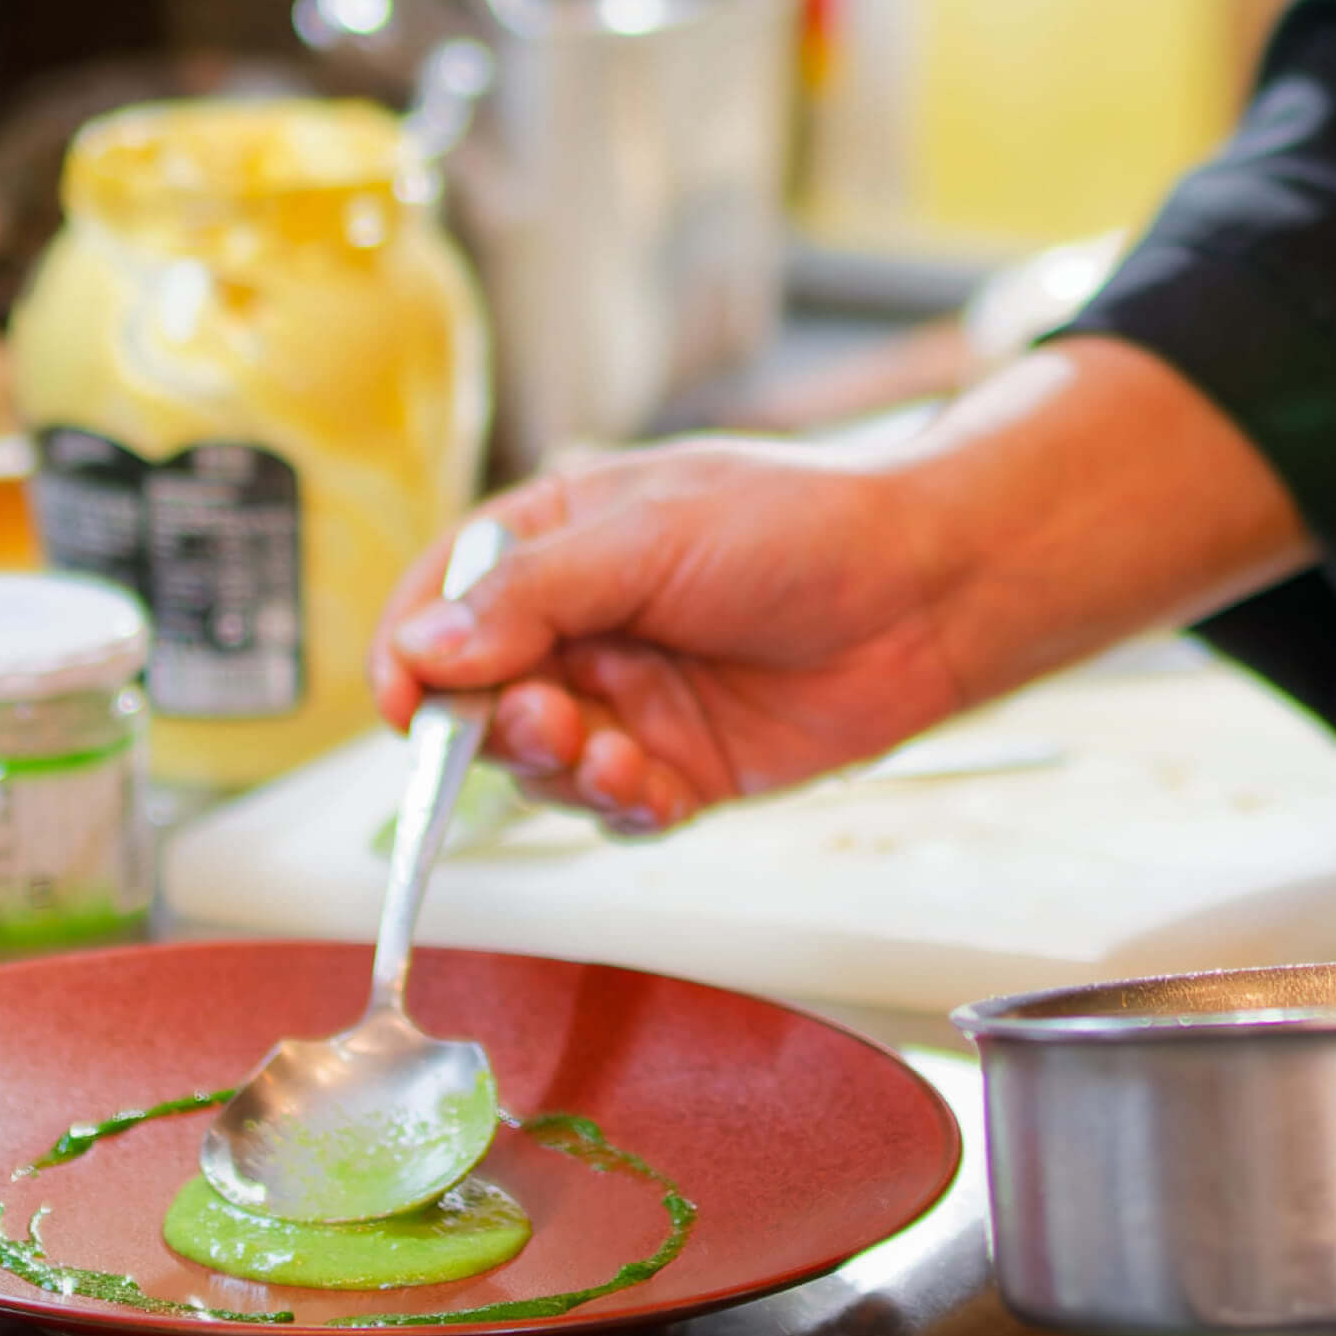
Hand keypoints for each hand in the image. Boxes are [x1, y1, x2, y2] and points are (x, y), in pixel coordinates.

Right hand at [372, 340, 1308, 832]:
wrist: (929, 588)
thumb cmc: (801, 527)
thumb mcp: (652, 535)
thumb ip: (536, 595)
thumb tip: (425, 646)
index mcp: (556, 543)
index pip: (442, 601)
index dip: (412, 653)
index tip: (406, 701)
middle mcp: (582, 626)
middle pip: (480, 696)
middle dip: (494, 723)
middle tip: (544, 722)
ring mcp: (630, 700)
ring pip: (542, 765)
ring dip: (559, 769)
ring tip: (607, 751)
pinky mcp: (682, 767)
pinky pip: (616, 808)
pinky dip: (618, 807)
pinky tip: (646, 788)